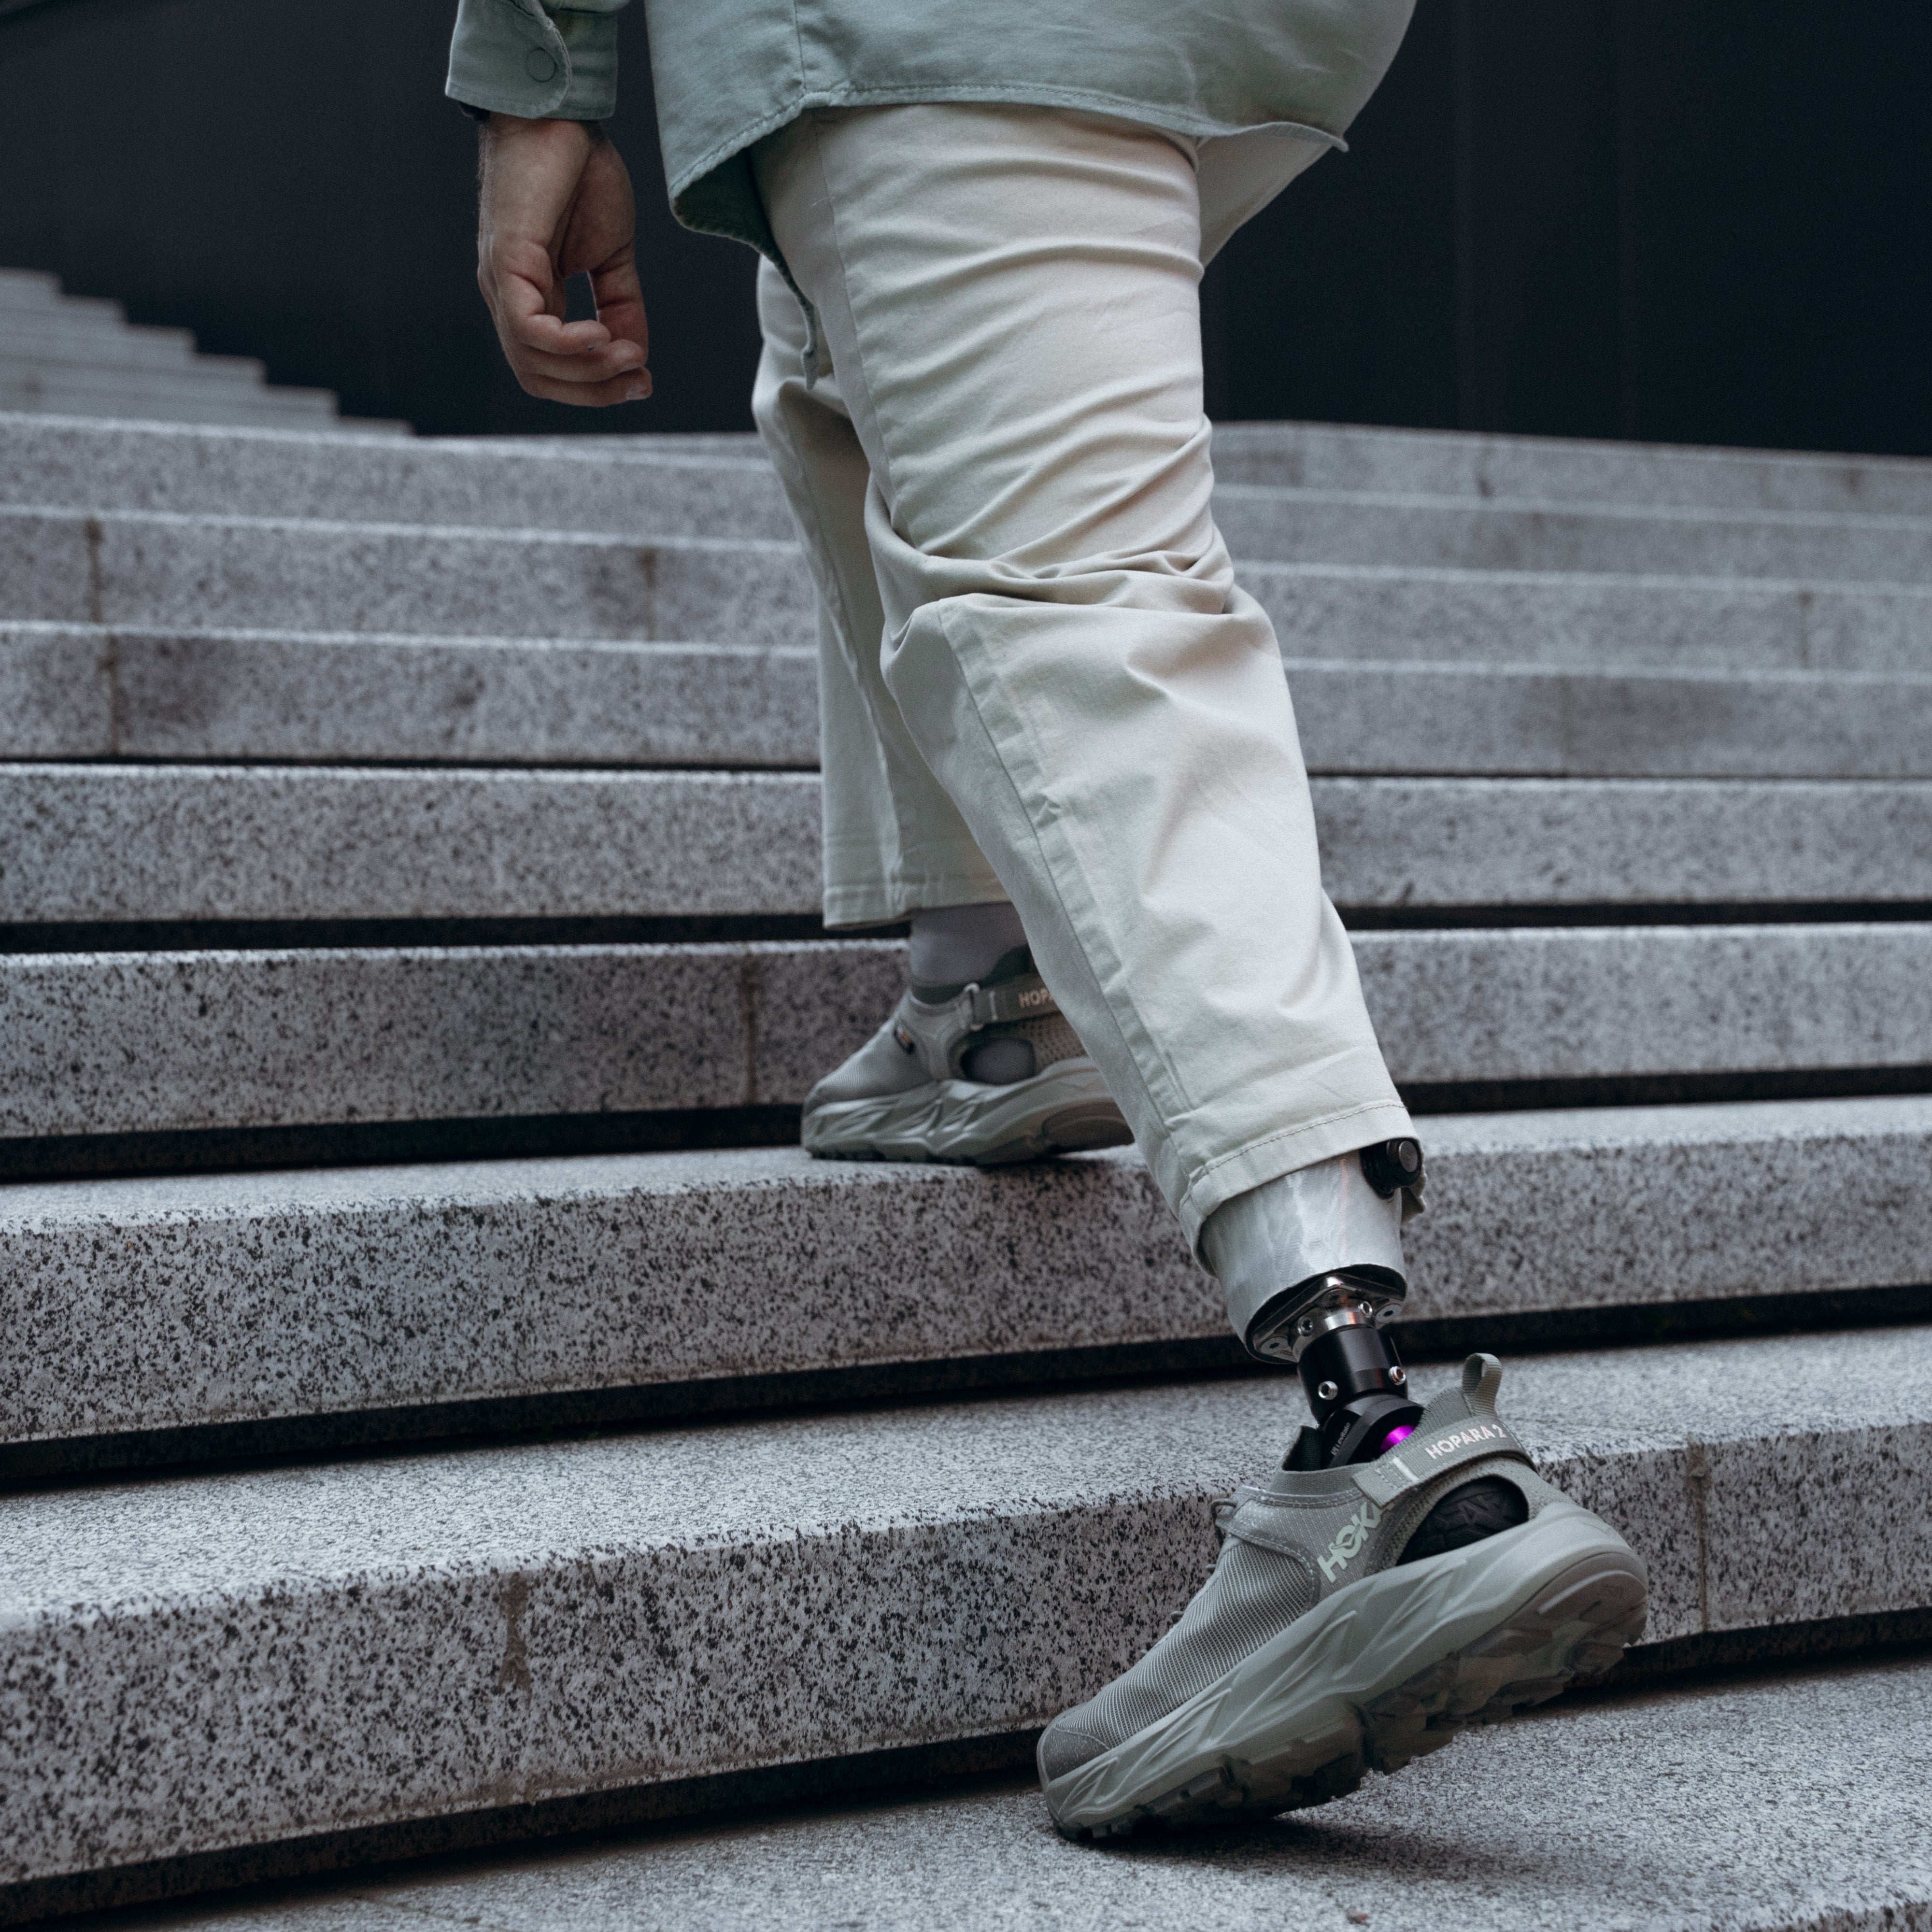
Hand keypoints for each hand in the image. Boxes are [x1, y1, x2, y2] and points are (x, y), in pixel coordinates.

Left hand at [475, 114, 649, 405]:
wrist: (557, 113)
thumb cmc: (578, 171)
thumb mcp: (612, 253)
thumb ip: (621, 305)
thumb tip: (635, 357)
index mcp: (531, 298)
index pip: (551, 370)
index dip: (595, 388)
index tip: (642, 379)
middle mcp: (508, 297)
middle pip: (538, 378)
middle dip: (593, 391)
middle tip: (638, 377)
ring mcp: (502, 281)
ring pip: (532, 363)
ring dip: (587, 372)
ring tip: (626, 355)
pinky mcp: (505, 260)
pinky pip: (527, 329)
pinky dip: (567, 345)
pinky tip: (601, 334)